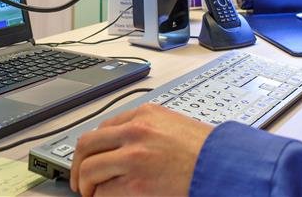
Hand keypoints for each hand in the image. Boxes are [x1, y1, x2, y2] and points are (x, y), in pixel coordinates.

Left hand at [70, 104, 211, 196]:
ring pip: (88, 169)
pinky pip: (103, 193)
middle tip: (79, 179)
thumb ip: (147, 130)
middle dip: (78, 165)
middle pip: (87, 145)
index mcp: (145, 114)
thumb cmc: (206, 150)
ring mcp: (133, 157)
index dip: (92, 148)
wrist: (224, 166)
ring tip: (91, 193)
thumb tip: (122, 147)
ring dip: (85, 185)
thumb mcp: (173, 126)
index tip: (89, 158)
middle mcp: (135, 131)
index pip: (103, 128)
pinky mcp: (135, 184)